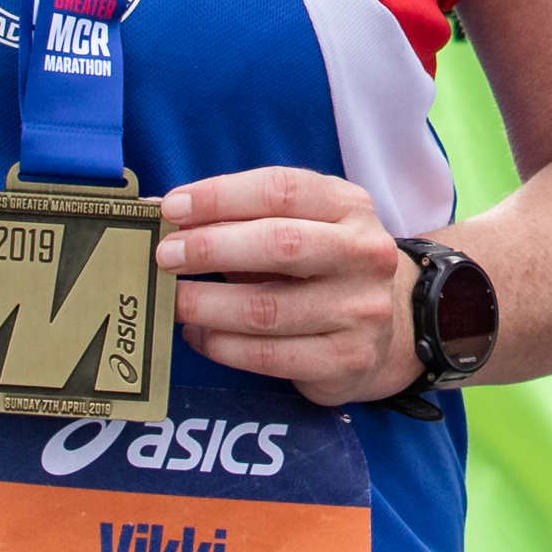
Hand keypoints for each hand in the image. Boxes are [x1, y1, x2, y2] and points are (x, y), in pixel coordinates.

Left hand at [161, 166, 417, 403]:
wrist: (386, 331)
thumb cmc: (321, 268)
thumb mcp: (301, 227)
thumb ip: (242, 220)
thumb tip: (167, 214)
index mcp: (350, 207)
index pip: (281, 189)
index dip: (220, 196)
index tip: (171, 208)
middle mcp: (363, 254)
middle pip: (280, 244)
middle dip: (211, 247)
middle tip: (166, 256)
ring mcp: (360, 311)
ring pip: (267, 309)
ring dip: (205, 304)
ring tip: (173, 301)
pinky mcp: (346, 361)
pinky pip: (268, 356)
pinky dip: (221, 345)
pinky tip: (198, 334)